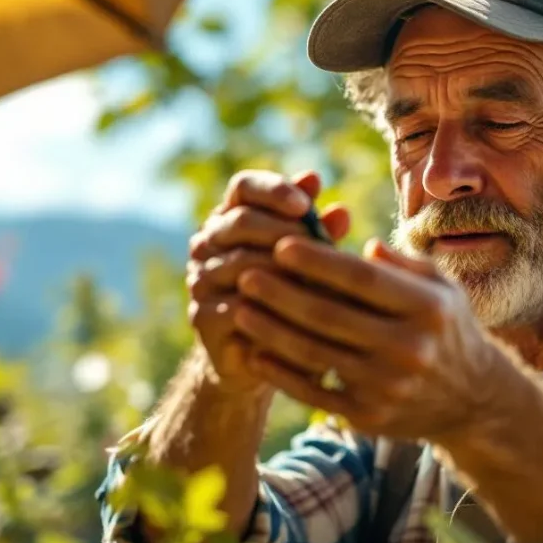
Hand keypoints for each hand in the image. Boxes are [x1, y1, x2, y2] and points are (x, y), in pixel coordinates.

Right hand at [187, 170, 349, 395]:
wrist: (260, 355)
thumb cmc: (290, 295)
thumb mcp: (307, 260)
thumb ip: (318, 234)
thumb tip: (342, 210)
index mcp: (230, 218)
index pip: (244, 187)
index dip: (274, 190)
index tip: (306, 205)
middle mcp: (206, 244)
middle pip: (241, 220)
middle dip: (285, 230)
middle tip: (321, 245)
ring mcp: (200, 279)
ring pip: (244, 264)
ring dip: (285, 271)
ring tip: (321, 280)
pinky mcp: (203, 316)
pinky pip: (239, 305)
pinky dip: (273, 308)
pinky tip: (305, 315)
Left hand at [232, 237, 517, 441]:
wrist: (472, 401)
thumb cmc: (446, 328)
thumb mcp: (441, 288)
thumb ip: (402, 265)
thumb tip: (361, 247)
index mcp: (427, 308)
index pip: (361, 280)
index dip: (317, 261)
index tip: (281, 245)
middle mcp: (409, 349)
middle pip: (330, 315)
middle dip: (281, 293)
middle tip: (246, 273)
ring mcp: (387, 387)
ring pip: (314, 353)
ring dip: (270, 330)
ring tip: (240, 308)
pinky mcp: (368, 417)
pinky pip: (314, 392)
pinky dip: (281, 373)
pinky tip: (254, 352)